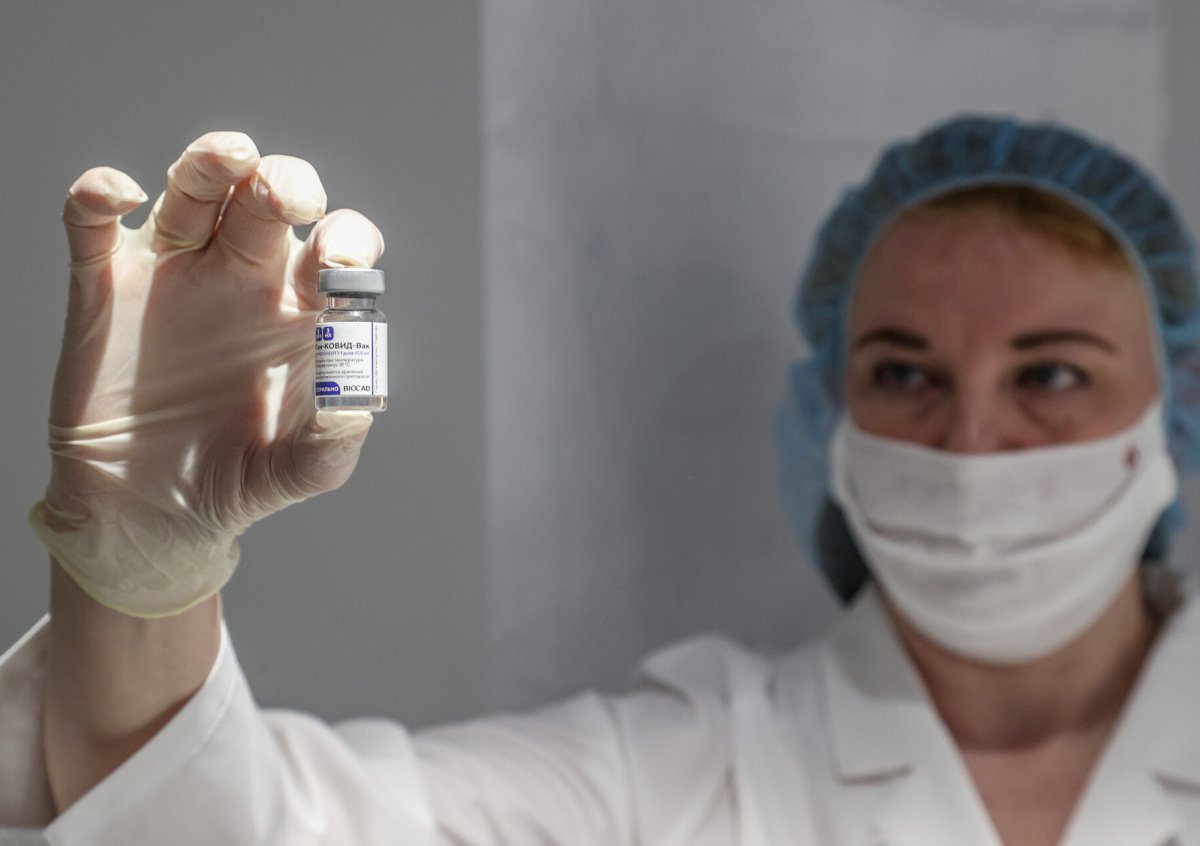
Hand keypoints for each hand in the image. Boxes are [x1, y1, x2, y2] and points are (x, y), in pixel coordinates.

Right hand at [31, 131, 384, 616]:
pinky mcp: (107, 287)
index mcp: (302, 307)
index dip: (347, 239)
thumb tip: (357, 396)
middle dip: (283, 182)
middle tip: (285, 200)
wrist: (153, 514)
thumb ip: (335, 434)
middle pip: (268, 198)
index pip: (338, 243)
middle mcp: (244, 276)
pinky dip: (98, 196)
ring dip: (209, 162)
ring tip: (230, 157)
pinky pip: (94, 224)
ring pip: (193, 191)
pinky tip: (116, 196)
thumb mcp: (304, 469)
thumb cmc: (241, 480)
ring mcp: (176, 274)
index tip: (340, 265)